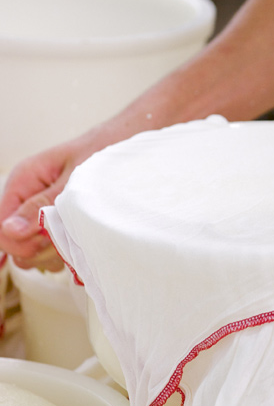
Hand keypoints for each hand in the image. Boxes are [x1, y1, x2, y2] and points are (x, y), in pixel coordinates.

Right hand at [0, 131, 106, 268]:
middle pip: (14, 244)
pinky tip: (82, 242)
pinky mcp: (56, 226)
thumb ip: (42, 205)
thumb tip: (10, 229)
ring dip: (55, 252)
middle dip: (39, 248)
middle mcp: (27, 199)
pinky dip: (65, 253)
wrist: (128, 152)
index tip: (46, 240)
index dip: (19, 241)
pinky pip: (49, 253)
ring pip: (32, 252)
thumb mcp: (73, 180)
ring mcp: (41, 215)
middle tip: (68, 235)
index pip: (1, 225)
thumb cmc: (101, 155)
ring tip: (79, 236)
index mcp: (24, 181)